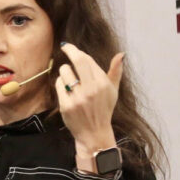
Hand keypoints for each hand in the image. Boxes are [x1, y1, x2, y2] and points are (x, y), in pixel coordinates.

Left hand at [55, 43, 123, 171]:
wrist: (94, 133)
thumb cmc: (104, 110)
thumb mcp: (113, 91)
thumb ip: (116, 72)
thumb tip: (121, 55)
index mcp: (103, 84)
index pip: (88, 60)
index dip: (79, 52)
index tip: (72, 49)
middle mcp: (92, 89)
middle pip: (78, 60)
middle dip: (69, 50)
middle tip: (65, 46)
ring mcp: (78, 98)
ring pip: (65, 71)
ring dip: (65, 72)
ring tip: (70, 79)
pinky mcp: (66, 105)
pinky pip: (59, 84)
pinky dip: (61, 84)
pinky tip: (66, 90)